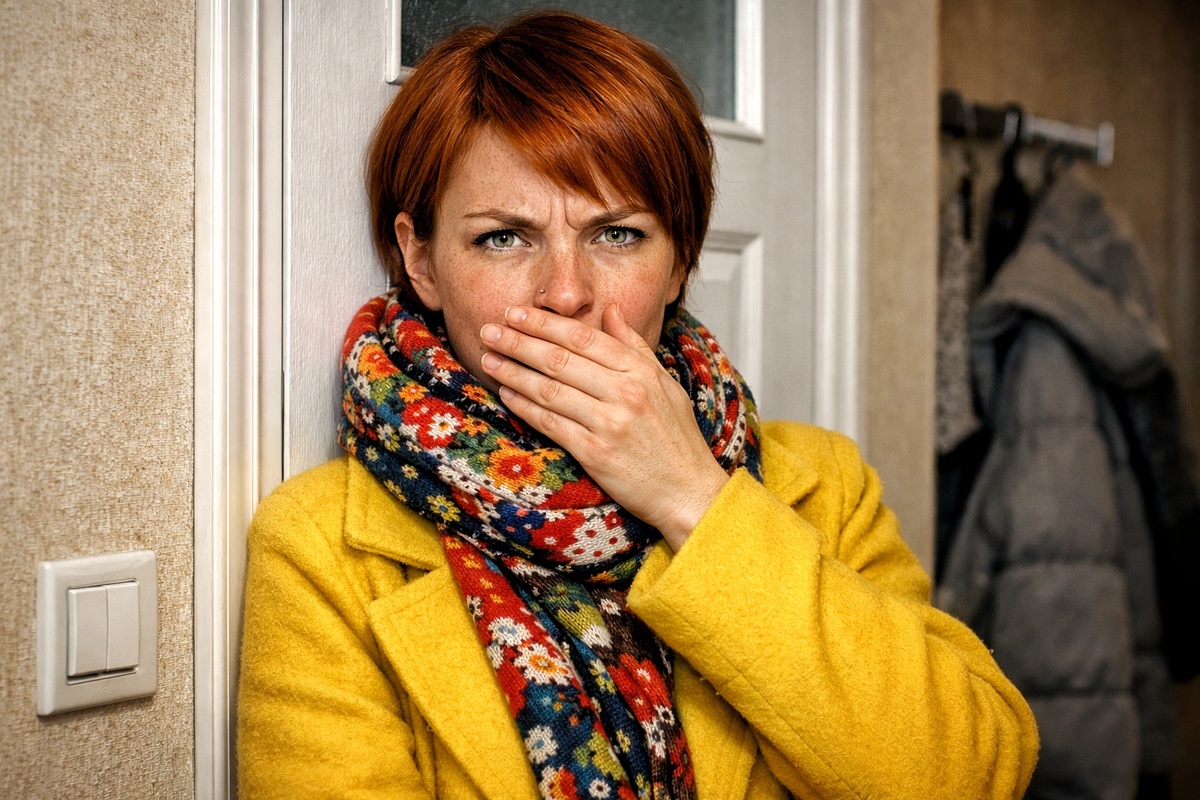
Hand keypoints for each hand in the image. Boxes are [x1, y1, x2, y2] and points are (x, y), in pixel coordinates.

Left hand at [479, 304, 728, 550]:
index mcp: (641, 371)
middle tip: (489, 330)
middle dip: (519, 341)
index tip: (516, 313)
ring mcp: (610, 423)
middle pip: (560, 359)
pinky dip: (524, 406)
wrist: (688, 491)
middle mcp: (625, 392)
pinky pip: (551, 423)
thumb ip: (633, 345)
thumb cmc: (676, 438)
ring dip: (514, 371)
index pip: (584, 337)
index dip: (545, 323)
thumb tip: (610, 309)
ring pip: (550, 389)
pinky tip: (506, 393)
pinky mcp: (595, 453)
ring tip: (488, 358)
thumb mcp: (664, 382)